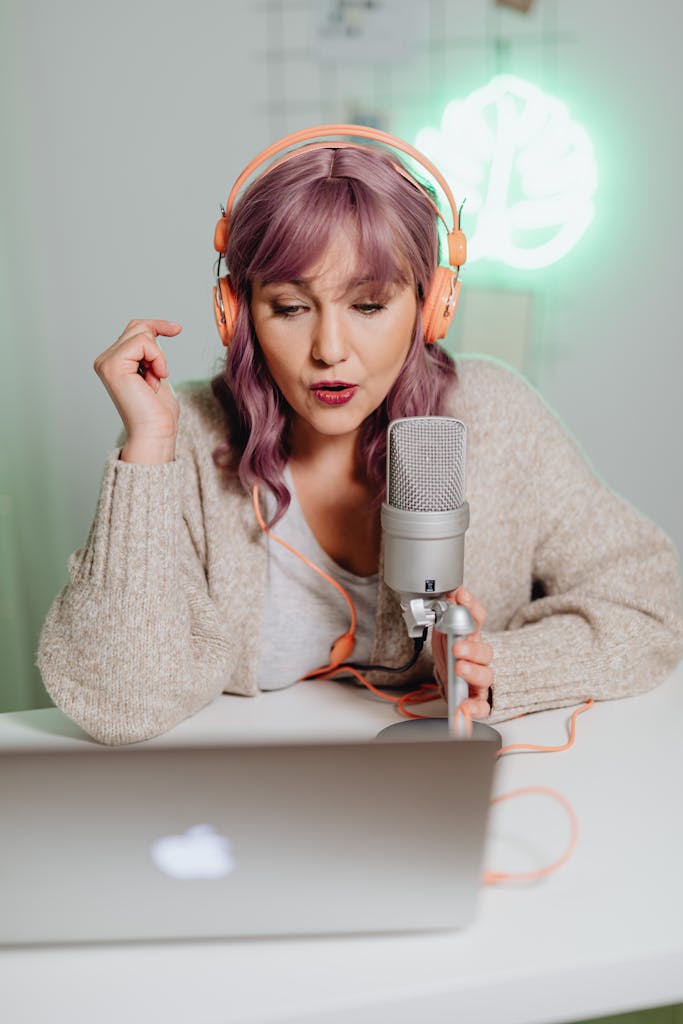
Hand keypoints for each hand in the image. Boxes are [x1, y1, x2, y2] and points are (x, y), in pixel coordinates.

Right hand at [93, 319, 182, 443]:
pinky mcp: (112, 365)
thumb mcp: (156, 371)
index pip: (135, 330)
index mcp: (113, 362)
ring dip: (158, 357)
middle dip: (158, 347)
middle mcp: (105, 360)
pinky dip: (157, 358)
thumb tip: (152, 329)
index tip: (177, 329)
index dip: (157, 326)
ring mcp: (106, 362)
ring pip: (142, 334)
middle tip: (160, 374)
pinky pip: (143, 342)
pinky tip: (155, 378)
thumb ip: (148, 351)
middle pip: (138, 327)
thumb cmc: (158, 410)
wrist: (156, 431)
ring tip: (155, 380)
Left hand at [432, 585, 493, 719]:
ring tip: (460, 669)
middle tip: (457, 646)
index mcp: (472, 638)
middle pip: (485, 650)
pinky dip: (474, 709)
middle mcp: (479, 658)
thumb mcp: (444, 635)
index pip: (478, 619)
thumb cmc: (451, 658)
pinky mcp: (478, 701)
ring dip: (473, 672)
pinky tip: (465, 708)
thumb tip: (446, 595)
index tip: (461, 596)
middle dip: (471, 647)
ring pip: (486, 676)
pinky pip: (482, 707)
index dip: (471, 606)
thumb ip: (444, 618)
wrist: (454, 685)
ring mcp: (481, 680)